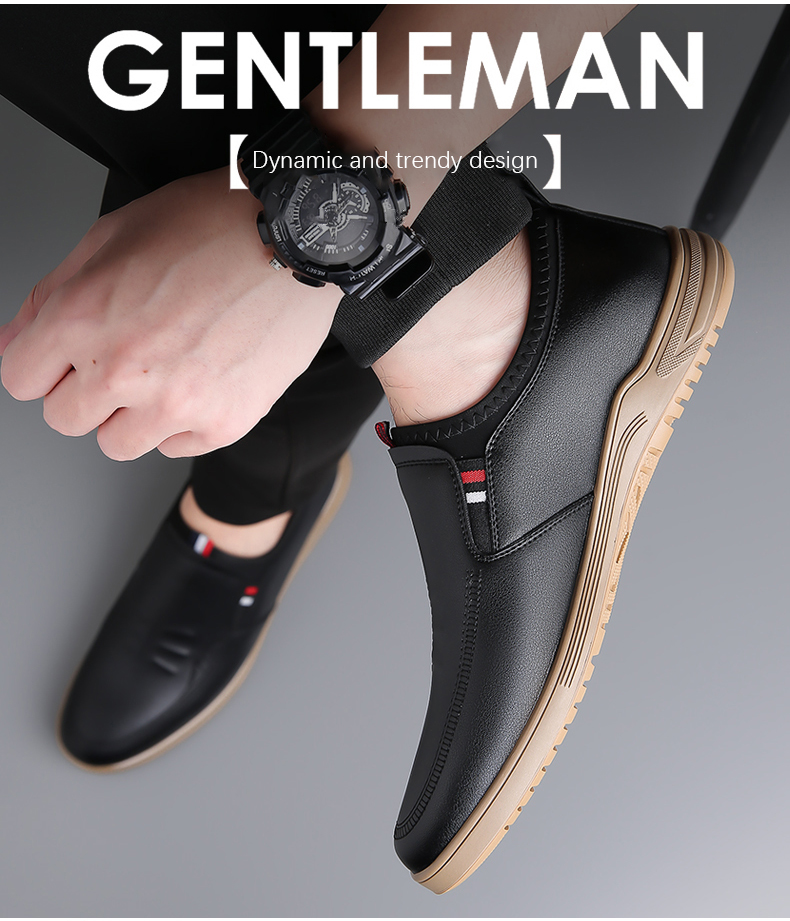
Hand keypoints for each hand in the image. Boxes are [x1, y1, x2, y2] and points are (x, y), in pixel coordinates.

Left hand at [0, 168, 340, 459]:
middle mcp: (126, 370)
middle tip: (123, 358)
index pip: (21, 380)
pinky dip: (181, 422)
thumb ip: (52, 296)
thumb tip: (16, 344)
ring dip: (131, 414)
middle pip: (66, 418)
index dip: (42, 364)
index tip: (64, 359)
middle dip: (84, 390)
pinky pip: (176, 447)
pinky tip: (200, 380)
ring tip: (166, 371)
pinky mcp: (224, 422)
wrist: (296, 238)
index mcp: (84, 318)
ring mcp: (177, 403)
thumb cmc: (212, 225)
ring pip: (118, 443)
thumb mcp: (112, 235)